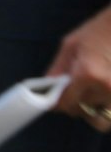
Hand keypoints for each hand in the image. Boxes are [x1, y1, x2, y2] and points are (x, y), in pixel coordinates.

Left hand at [46, 4, 110, 131]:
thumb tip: (46, 90)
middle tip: (73, 96)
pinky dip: (107, 109)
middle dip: (75, 107)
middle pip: (85, 113)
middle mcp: (107, 87)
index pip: (66, 103)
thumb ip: (57, 70)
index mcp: (88, 74)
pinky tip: (102, 95)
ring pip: (103, 120)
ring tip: (90, 97)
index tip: (53, 101)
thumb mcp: (70, 46)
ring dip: (94, 113)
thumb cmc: (97, 31)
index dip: (57, 104)